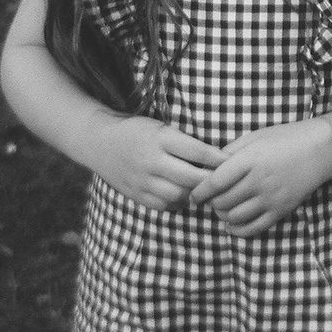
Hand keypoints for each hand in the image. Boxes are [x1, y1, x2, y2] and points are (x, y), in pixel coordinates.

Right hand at [88, 115, 224, 210]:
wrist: (99, 142)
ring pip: (179, 194)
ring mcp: (142, 180)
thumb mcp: (160, 126)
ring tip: (206, 190)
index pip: (197, 150)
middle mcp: (151, 160)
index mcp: (160, 137)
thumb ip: (184, 142)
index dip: (218, 158)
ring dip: (195, 193)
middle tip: (226, 182)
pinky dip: (178, 202)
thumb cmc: (137, 131)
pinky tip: (184, 196)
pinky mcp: (136, 194)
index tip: (232, 162)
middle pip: (190, 177)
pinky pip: (164, 205)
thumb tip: (218, 158)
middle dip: (210, 181)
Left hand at [190, 119, 331, 236]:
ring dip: (222, 216)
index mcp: (249, 160)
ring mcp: (271, 198)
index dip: (199, 192)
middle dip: (211, 203)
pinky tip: (232, 224)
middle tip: (209, 200)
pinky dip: (238, 230)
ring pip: (235, 217)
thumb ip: (231, 151)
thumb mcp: (255, 137)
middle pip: (222, 202)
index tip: (193, 196)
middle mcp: (258, 181)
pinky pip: (254, 227)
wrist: (320, 150)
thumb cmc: (285, 138)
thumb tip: (208, 166)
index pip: (215, 182)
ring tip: (221, 209)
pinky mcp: (281, 210)